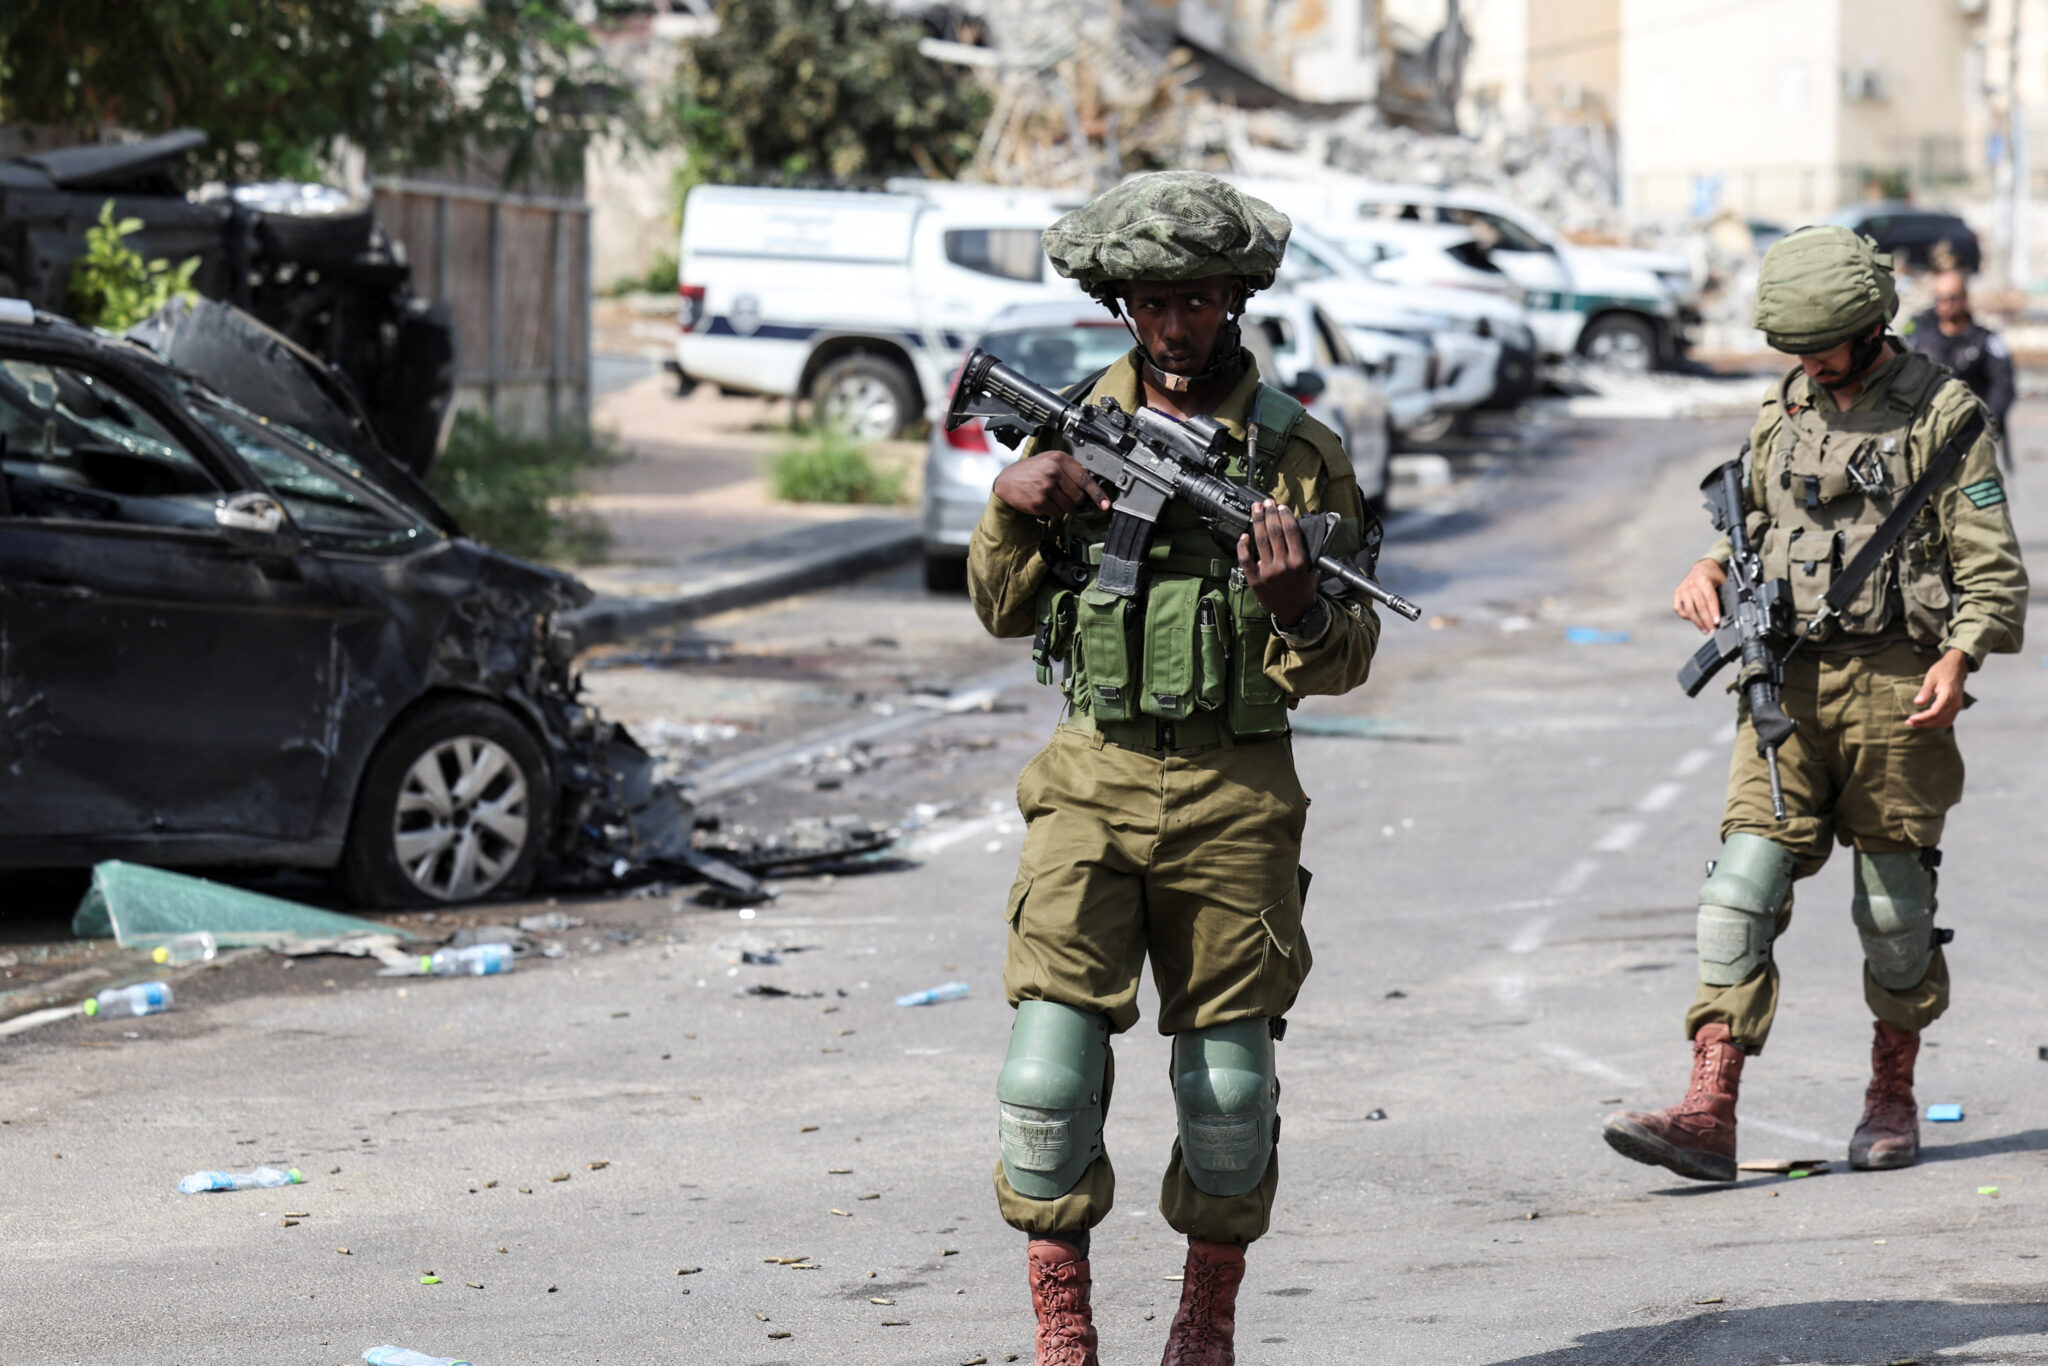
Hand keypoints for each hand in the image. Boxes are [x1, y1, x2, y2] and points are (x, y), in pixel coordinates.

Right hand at [991, 450, 1109, 517]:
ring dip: (1064, 507)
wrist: (1007, 481)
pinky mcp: (1039, 501)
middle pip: (1079, 496)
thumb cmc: (1031, 470)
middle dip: (1075, 500)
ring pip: (1069, 507)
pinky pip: (1057, 513)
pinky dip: (1053, 511)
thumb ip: (1070, 469)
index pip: (1085, 478)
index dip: (1097, 493)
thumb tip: (1091, 487)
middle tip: (1064, 494)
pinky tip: (1044, 502)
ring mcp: (1046, 487)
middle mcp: (1053, 471)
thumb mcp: (1050, 461)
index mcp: (1059, 459)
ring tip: (1052, 497)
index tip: (1105, 504)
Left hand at [1237, 500, 1317, 626]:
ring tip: (1256, 510)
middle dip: (1270, 514)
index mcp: (1300, 561)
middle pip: (1274, 532)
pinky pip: (1245, 560)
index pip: (1291, 531)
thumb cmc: (1304, 588)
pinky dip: (1243, 547)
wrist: (1296, 612)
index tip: (1281, 507)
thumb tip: (1295, 527)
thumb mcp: (1312, 568)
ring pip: (1260, 541)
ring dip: (1257, 522)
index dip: (1285, 516)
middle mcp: (1283, 565)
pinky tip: (1244, 535)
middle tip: (1266, 503)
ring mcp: (1268, 573)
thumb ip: (1306, 550)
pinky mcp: (1255, 580)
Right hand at [1674, 559, 1726, 632]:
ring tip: (1705, 629)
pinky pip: (1678, 608)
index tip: (1717, 622)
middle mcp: (1692, 584)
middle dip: (1707, 620)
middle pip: (1700, 607)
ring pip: (1689, 610)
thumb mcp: (1722, 581)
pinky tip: (1693, 620)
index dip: (1714, 612)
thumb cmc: (1714, 576)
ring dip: (1698, 622)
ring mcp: (1683, 589)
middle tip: (1712, 630)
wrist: (1702, 567)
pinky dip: (1685, 616)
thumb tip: (1729, 611)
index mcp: (1704, 580)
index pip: (1709, 599)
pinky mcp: (1678, 593)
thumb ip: (1724, 593)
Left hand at [1905, 648, 1969, 728]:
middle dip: (1923, 723)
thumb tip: (1917, 703)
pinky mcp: (1957, 707)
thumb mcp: (1931, 678)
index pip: (1935, 713)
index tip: (1910, 719)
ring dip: (1929, 725)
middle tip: (1908, 722)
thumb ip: (1925, 691)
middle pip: (1938, 719)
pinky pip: (1948, 720)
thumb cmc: (1942, 670)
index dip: (1922, 719)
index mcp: (1948, 696)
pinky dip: (1937, 723)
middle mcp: (1955, 703)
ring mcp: (1958, 706)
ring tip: (1915, 723)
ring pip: (1944, 722)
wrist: (1957, 666)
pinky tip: (1926, 721)